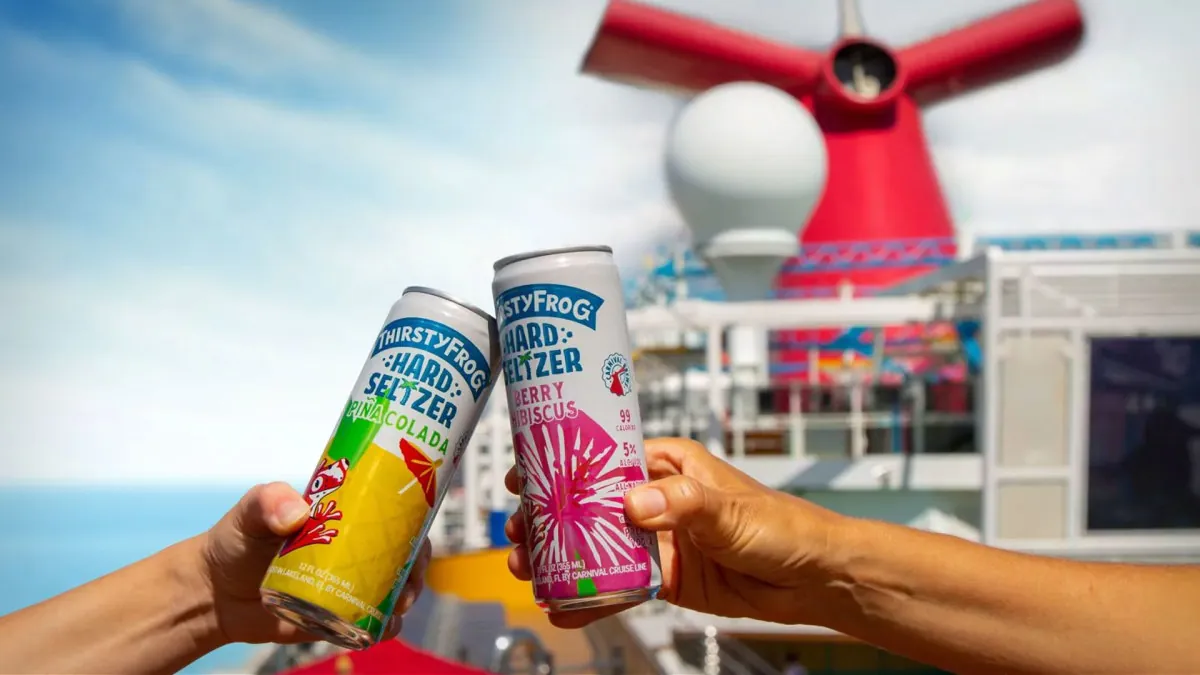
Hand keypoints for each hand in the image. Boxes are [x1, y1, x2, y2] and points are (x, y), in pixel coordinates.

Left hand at [189, 482, 431, 645]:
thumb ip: (268, 502)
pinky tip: (384, 628)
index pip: (391, 517)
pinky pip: (369, 624)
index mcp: (345, 519)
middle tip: (411, 578)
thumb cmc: (236, 540)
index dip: (414, 524)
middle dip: (417, 567)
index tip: (420, 535)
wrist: (212, 592)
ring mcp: (346, 586)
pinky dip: (383, 628)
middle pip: (402, 556)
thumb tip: (296, 514)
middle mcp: (353, 552)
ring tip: (398, 605)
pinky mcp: (335, 618)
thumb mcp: (251, 511)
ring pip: (392, 591)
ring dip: (405, 598)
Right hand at [504, 438, 843, 627]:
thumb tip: (635, 503)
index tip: (527, 476)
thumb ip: (682, 504)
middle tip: (518, 532)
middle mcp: (658, 498)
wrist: (813, 579)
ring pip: (597, 545)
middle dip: (551, 518)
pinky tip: (564, 607)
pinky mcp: (665, 576)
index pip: (606, 457)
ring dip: (562, 558)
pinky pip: (619, 584)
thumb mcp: (730, 509)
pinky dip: (593, 596)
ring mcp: (658, 539)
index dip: (564, 466)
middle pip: (590, 504)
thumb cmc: (783, 526)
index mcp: (670, 464)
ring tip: (528, 569)